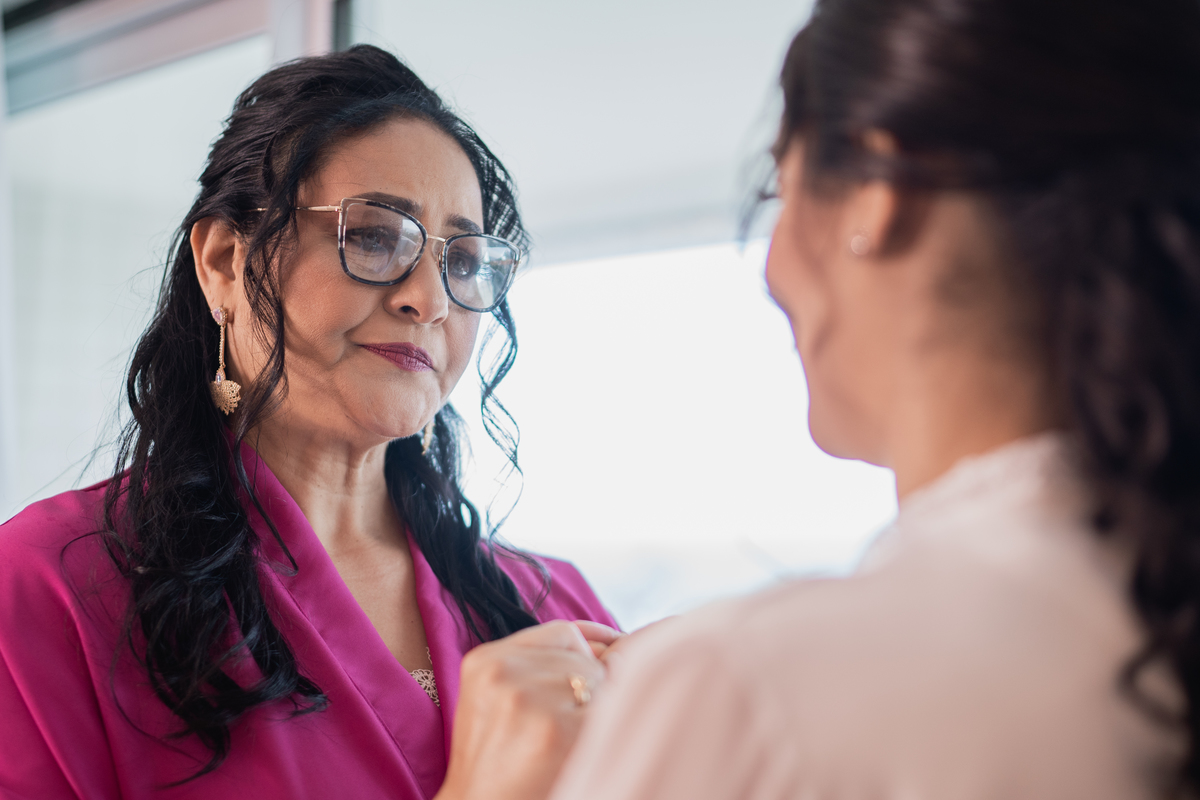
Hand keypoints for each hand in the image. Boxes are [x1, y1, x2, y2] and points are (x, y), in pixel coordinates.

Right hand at [436, 620, 620, 799]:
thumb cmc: (499, 763)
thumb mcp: (502, 701)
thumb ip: (546, 666)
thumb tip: (618, 649)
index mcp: (486, 660)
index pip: (565, 634)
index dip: (595, 649)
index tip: (613, 663)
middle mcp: (502, 671)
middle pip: (585, 659)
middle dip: (594, 689)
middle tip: (572, 727)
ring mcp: (525, 697)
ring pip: (598, 684)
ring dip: (596, 712)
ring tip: (566, 743)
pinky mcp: (552, 729)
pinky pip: (605, 713)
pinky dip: (602, 732)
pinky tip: (575, 752)